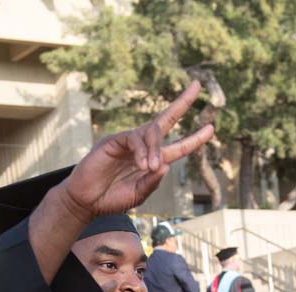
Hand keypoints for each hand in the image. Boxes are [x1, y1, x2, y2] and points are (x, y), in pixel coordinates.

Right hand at [58, 81, 212, 221]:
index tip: (211, 128)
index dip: (194, 139)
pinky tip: (142, 165)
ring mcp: (127, 141)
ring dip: (155, 149)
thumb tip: (166, 165)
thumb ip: (152, 183)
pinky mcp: (113, 140)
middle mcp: (141, 147)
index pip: (177, 147)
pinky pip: (134, 138)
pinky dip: (142, 151)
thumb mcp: (137, 196)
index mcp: (151, 161)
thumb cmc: (110, 199)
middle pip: (165, 120)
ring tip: (149, 167)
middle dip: (182, 103)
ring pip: (151, 133)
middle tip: (197, 86)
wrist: (85, 202)